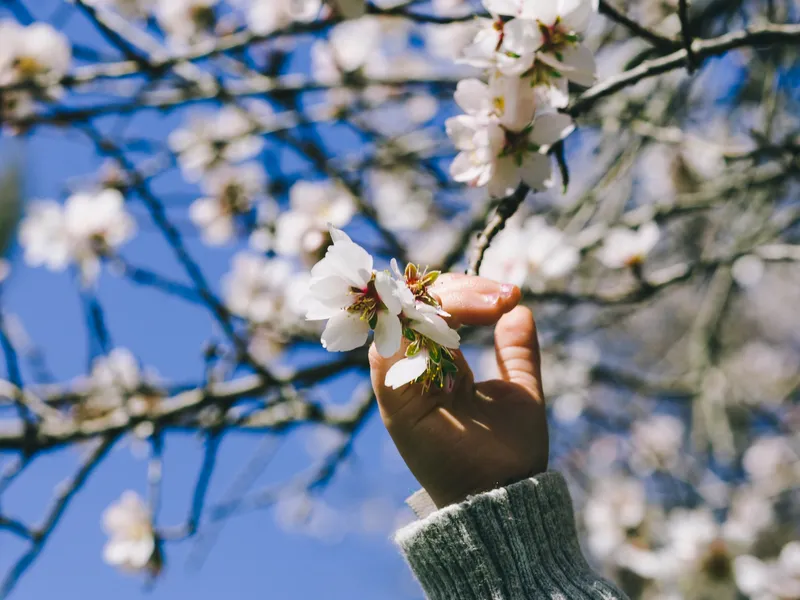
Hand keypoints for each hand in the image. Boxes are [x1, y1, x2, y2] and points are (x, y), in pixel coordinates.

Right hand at [369, 274, 547, 508]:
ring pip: (401, 318)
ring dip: (447, 301)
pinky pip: (386, 349)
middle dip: (462, 290)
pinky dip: (416, 324)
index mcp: (438, 367)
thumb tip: (521, 309)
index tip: (511, 294)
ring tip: (493, 305)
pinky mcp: (394, 401)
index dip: (469, 292)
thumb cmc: (512, 452)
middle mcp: (414, 370)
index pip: (436, 310)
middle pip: (416, 307)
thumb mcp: (520, 390)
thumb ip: (516, 352)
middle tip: (503, 297)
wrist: (506, 498)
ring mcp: (401, 384)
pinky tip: (462, 319)